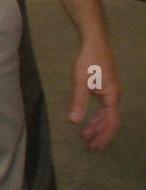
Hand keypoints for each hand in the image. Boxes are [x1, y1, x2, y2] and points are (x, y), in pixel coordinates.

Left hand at [68, 34, 120, 149]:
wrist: (95, 43)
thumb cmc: (89, 60)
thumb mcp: (80, 81)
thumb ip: (78, 102)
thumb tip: (74, 122)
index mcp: (112, 97)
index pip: (111, 122)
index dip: (104, 136)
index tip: (94, 146)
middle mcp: (115, 97)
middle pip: (111, 122)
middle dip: (100, 134)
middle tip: (90, 147)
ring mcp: (111, 93)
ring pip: (107, 115)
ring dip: (97, 126)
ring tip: (85, 136)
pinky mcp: (106, 89)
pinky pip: (104, 108)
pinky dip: (96, 117)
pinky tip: (88, 120)